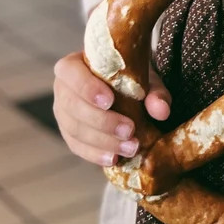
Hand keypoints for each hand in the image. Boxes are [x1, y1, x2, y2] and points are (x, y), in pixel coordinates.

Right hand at [53, 52, 170, 166]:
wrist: (124, 90)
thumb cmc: (130, 79)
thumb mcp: (145, 79)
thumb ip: (155, 91)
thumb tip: (161, 111)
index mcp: (74, 65)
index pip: (71, 73)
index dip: (87, 88)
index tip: (109, 101)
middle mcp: (63, 88)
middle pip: (73, 106)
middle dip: (102, 121)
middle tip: (129, 130)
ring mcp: (62, 113)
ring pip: (74, 129)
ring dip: (102, 142)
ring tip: (130, 148)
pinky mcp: (69, 134)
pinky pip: (77, 146)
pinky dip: (95, 154)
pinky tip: (114, 158)